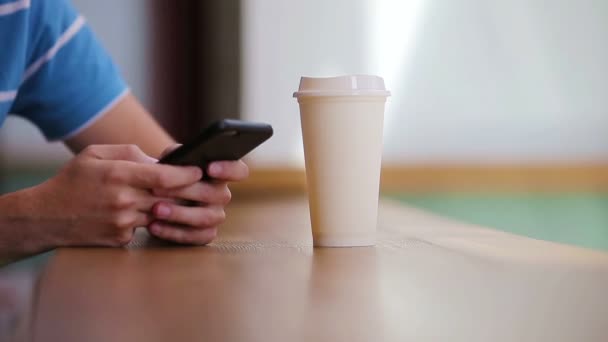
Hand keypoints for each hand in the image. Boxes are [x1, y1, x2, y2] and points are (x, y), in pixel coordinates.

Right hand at [27, 145, 201, 247]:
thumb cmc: (72, 180)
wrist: (45, 217)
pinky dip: (149, 219)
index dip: (187, 174)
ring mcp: (123, 222)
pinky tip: (144, 212)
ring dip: (171, 206)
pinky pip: (146, 227)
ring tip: (177, 197)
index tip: (199, 170)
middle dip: (188, 192)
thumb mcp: (95, 154)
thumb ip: (130, 152)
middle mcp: (123, 200)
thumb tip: (161, 161)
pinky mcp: (121, 239)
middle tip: (201, 186)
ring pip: (162, 213)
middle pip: (170, 197)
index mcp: (119, 174)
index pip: (165, 176)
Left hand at [146, 145, 248, 244]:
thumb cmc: (162, 177)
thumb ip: (174, 156)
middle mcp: (221, 194)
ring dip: (179, 214)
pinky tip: (154, 226)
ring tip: (156, 210)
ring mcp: (215, 215)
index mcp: (218, 173)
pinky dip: (174, 232)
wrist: (149, 200)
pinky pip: (197, 237)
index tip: (210, 168)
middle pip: (216, 194)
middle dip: (185, 191)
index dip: (229, 169)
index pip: (239, 171)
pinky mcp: (204, 234)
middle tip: (158, 189)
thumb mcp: (166, 162)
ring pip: (207, 217)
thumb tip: (179, 156)